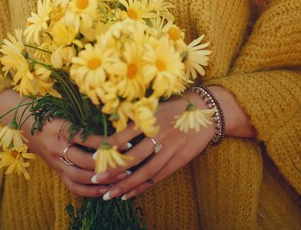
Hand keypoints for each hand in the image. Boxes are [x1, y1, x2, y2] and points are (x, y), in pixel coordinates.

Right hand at [0, 89, 119, 197]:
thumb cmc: (47, 109)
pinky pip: (73, 186)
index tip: (125, 140)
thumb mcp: (64, 106)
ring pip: (79, 177)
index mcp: (59, 127)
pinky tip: (107, 190)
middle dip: (108, 163)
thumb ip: (85, 112)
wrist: (22, 121)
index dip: (106, 142)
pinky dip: (91, 190)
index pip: (87, 138)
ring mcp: (55, 161)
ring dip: (102, 178)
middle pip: (84, 161)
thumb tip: (115, 113)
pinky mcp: (56, 170)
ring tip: (123, 176)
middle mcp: (55, 147)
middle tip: (129, 161)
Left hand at [92, 93, 214, 200]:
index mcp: (150, 117)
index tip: (92, 156)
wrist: (207, 110)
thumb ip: (136, 117)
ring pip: (145, 171)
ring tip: (109, 194)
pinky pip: (158, 176)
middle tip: (95, 179)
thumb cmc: (175, 106)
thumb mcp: (155, 106)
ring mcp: (172, 148)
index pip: (125, 135)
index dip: (108, 148)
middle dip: (113, 170)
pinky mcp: (180, 159)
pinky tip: (129, 194)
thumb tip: (111, 130)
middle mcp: (160, 133)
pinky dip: (142, 186)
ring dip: (126, 184)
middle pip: (133, 156)